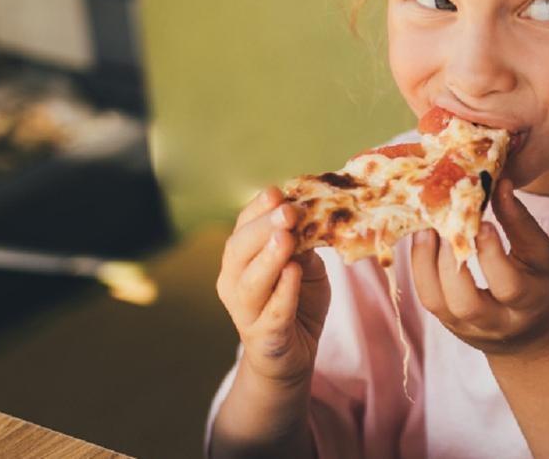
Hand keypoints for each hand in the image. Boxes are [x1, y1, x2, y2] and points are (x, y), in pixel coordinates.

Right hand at [216, 187, 330, 386]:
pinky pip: (273, 311)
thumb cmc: (295, 301)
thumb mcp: (303, 264)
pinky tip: (294, 273)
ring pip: (251, 281)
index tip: (276, 192)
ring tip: (286, 237)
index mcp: (240, 259)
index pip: (242, 227)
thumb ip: (304, 242)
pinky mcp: (265, 335)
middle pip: (240, 250)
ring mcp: (246, 311)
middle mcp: (234, 282)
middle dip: (263, 227)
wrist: (290, 356)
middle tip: (287, 211)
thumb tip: (315, 211)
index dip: (257, 208)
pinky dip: (283, 291)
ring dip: (269, 257)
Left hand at [411, 179, 548, 359]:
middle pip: (465, 303)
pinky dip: (419, 267)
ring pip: (436, 303)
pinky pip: (426, 297)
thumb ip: (520, 222)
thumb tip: (500, 184)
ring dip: (424, 263)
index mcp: (529, 303)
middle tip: (442, 224)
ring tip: (424, 228)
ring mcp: (466, 327)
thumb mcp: (540, 254)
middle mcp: (496, 322)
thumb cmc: (538, 283)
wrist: (529, 336)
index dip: (491, 254)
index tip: (480, 222)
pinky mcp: (446, 323)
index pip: (508, 285)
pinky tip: (421, 239)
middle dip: (449, 263)